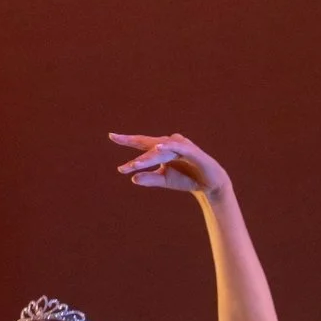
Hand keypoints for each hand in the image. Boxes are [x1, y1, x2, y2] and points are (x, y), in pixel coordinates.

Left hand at [110, 132, 230, 197]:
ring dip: (148, 157)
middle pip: (148, 146)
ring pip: (160, 150)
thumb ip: (149, 179)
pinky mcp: (192, 151)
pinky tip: (159, 147)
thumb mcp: (164, 180)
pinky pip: (178, 148)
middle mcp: (169, 144)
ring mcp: (181, 146)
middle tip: (117, 148)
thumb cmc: (186, 179)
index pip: (142, 144)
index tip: (111, 136)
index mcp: (162, 149)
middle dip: (133, 147)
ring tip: (135, 164)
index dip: (127, 140)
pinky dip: (169, 147)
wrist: (209, 184)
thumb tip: (133, 179)